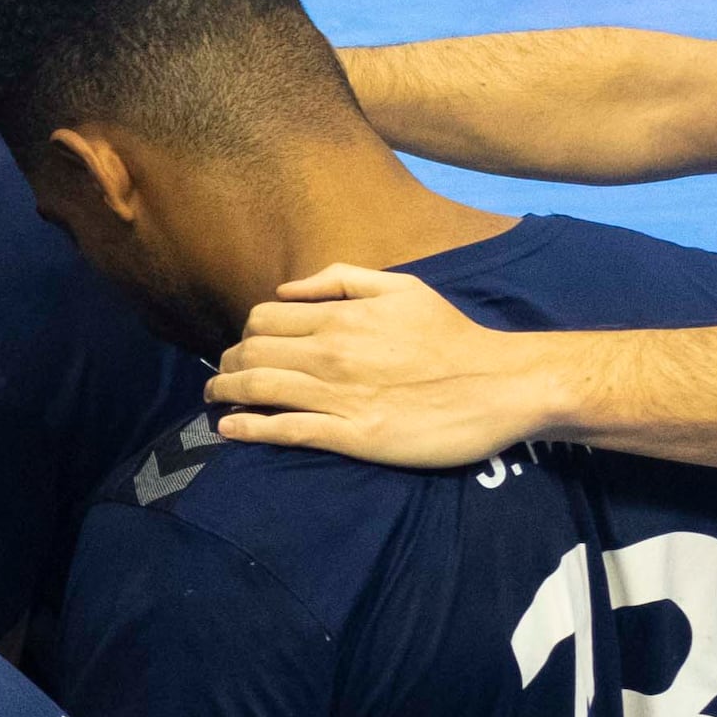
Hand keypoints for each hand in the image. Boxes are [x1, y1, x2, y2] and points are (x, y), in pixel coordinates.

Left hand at [205, 264, 563, 470]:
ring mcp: (339, 396)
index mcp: (341, 317)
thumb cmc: (452, 336)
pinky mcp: (352, 435)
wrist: (501, 384)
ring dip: (225, 394)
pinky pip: (286, 431)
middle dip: (228, 364)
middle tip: (224, 376)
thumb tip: (287, 288)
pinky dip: (249, 428)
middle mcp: (331, 353)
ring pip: (259, 389)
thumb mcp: (402, 288)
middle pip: (251, 353)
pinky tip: (230, 429)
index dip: (246, 332)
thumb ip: (342, 281)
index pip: (264, 319)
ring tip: (215, 400)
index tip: (245, 345)